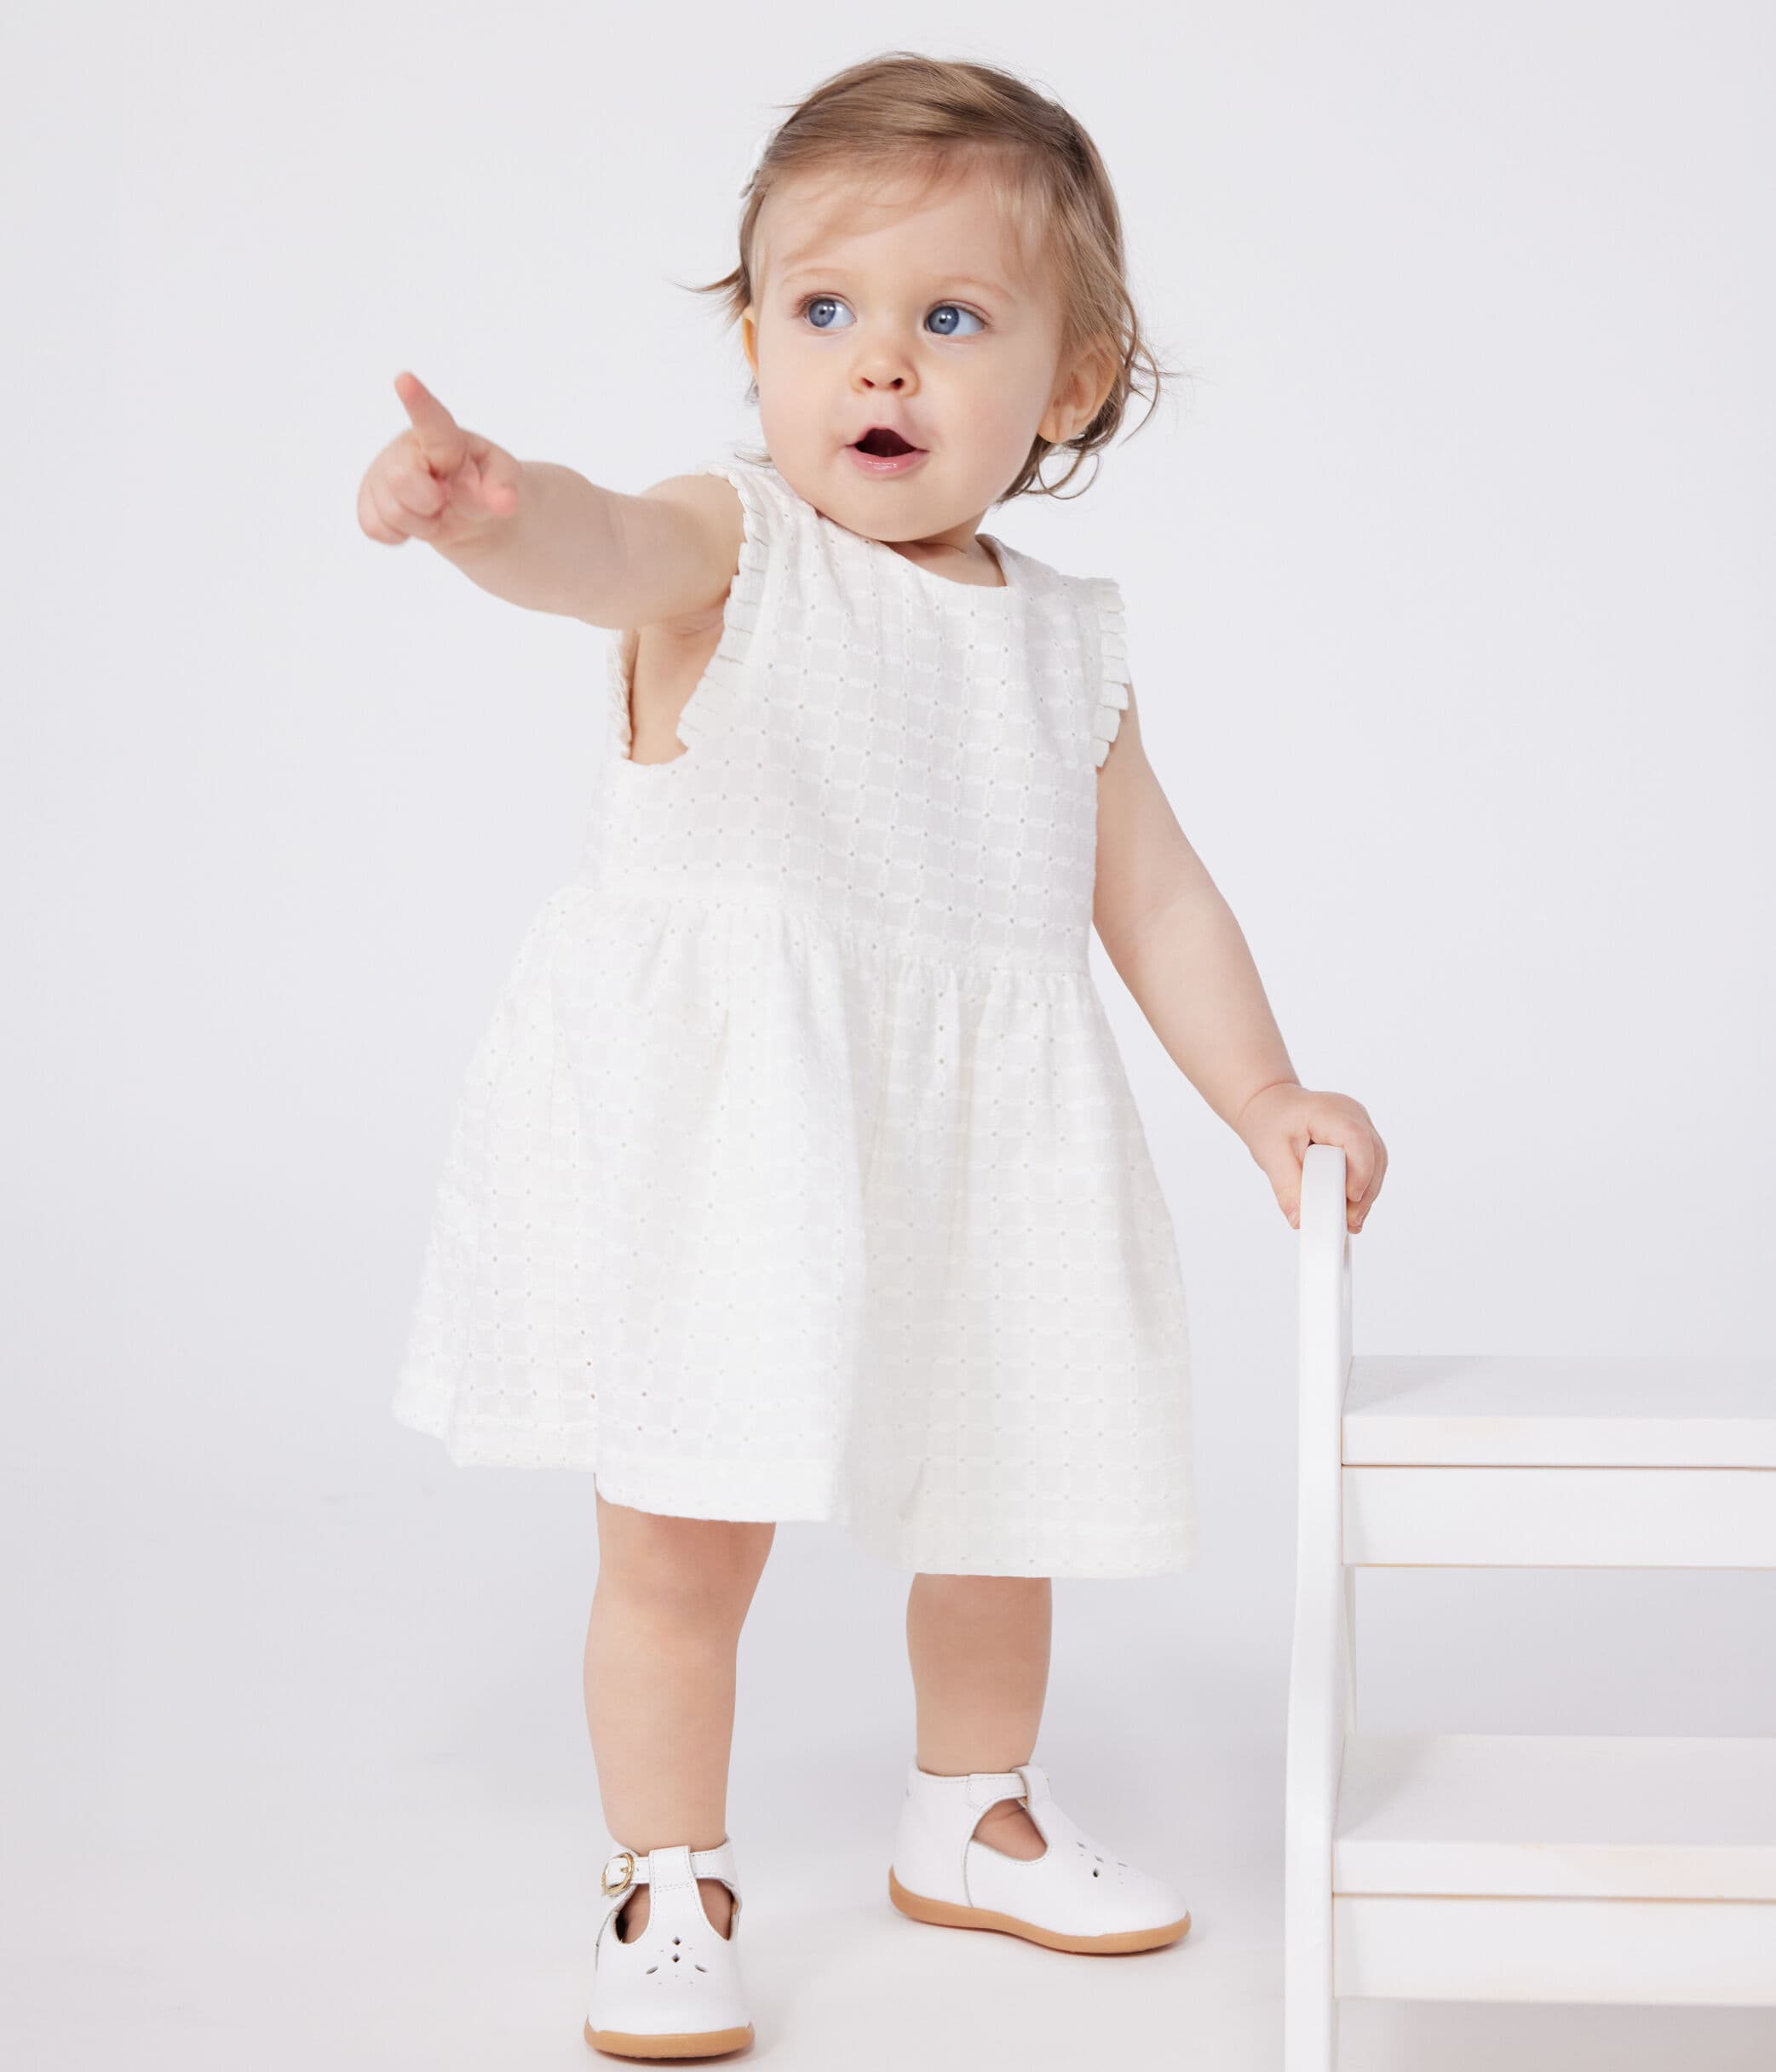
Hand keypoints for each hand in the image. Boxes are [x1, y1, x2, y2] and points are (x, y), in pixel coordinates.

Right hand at [356, 371, 522, 548]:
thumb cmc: (483, 484)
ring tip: (433, 511)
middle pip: (402, 479)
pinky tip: (412, 521)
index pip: (431, 420)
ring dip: (419, 523)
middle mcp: (406, 447)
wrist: (463, 510)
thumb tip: (505, 503)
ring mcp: (382, 471)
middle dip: (429, 502)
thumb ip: (502, 489)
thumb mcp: (503, 483)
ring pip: (390, 511)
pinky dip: (398, 536)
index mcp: (443, 436)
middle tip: (444, 499)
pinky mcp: (366, 499)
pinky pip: (374, 527)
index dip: (417, 401)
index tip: (404, 379)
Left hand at [1233, 1081, 1386, 1234]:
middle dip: (1365, 1192)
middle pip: (1374, 1155)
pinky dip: (1363, 1186)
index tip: (1350, 1199)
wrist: (1270, 1104)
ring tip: (1350, 1221)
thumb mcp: (1270, 1155)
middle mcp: (1352, 1114)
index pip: (1357, 1140)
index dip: (1360, 1172)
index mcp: (1329, 1112)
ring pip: (1377, 1162)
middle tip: (1349, 1223)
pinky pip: (1371, 1163)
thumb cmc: (1269, 1120)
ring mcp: (1360, 1124)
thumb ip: (1286, 1188)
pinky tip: (1351, 1207)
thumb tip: (1300, 1220)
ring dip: (1367, 1193)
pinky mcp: (1360, 1137)